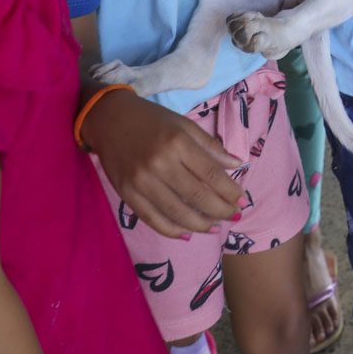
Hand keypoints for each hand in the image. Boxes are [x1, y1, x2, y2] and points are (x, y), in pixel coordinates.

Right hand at [81, 89, 244, 237]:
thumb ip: (210, 146)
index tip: (243, 202)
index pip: (211, 173)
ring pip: (177, 212)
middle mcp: (160, 163)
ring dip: (200, 224)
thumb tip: (236, 164)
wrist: (109, 119)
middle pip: (197, 196)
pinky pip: (152, 219)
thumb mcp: (184, 124)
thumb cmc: (152, 120)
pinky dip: (172, 230)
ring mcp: (141, 181)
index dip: (230, 191)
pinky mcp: (127, 194)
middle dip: (221, 210)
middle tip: (234, 216)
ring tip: (215, 228)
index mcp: (177, 142)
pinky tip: (187, 233)